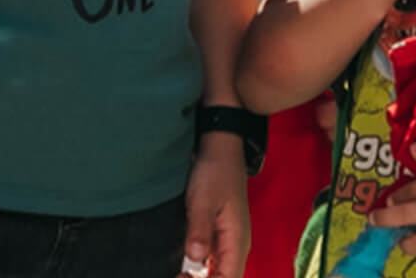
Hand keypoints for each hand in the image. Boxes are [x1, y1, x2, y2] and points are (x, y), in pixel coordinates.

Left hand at [183, 133, 248, 277]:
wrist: (221, 150)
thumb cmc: (215, 173)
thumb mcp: (203, 200)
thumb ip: (199, 230)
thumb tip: (195, 260)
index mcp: (237, 241)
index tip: (182, 277)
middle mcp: (237, 246)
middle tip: (178, 275)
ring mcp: (229, 242)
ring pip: (219, 273)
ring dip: (200, 277)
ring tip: (178, 273)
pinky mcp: (220, 236)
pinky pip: (213, 262)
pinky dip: (199, 269)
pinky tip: (183, 266)